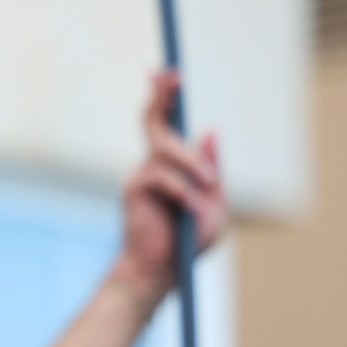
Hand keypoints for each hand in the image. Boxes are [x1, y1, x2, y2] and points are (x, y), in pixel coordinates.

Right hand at [114, 70, 229, 293]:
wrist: (160, 272)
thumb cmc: (187, 243)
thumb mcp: (214, 203)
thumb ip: (211, 169)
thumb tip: (210, 131)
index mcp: (171, 167)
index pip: (165, 125)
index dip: (165, 98)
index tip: (167, 74)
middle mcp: (151, 166)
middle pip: (155, 122)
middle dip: (163, 97)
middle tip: (174, 75)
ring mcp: (140, 176)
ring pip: (166, 150)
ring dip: (191, 166)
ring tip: (205, 188)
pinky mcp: (133, 190)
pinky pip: (163, 177)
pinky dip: (182, 192)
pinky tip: (188, 209)